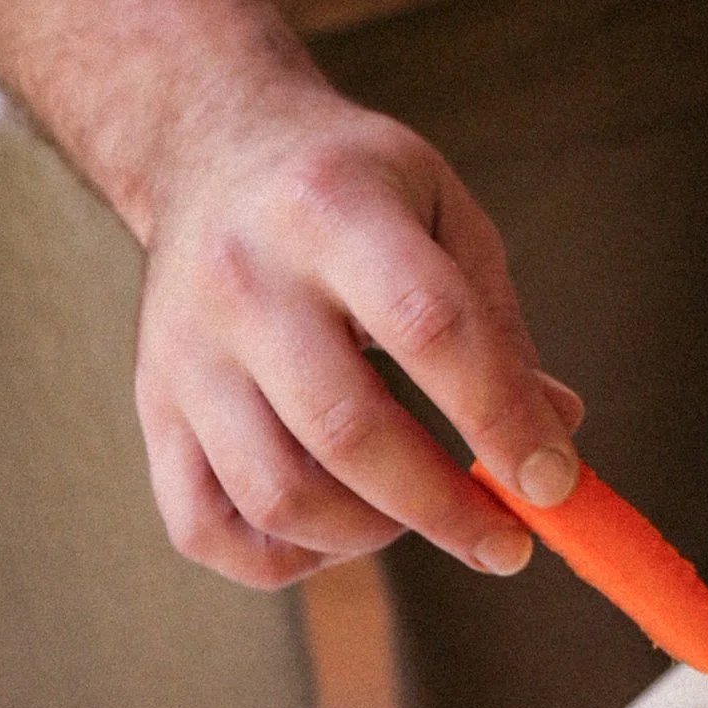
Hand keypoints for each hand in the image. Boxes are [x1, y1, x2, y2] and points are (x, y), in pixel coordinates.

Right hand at [132, 79, 584, 589]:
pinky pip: (206, 530)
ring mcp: (186, 350)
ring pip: (278, 495)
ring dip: (371, 536)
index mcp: (333, 209)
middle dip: (447, 510)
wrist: (209, 147)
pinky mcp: (154, 408)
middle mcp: (244, 278)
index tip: (554, 485)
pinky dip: (286, 560)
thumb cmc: (350, 191)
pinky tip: (338, 530)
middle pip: (349, 432)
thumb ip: (500, 330)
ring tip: (414, 514)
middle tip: (507, 542)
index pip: (430, 329)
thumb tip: (554, 448)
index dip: (503, 421)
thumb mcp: (443, 215)